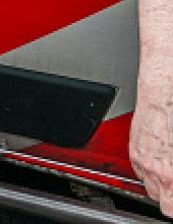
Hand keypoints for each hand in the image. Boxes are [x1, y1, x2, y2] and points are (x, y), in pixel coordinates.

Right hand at [132, 83, 172, 214]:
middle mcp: (153, 170)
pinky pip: (139, 170)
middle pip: (160, 199)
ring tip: (168, 172)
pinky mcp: (133, 150)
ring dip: (158, 183)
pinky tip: (160, 160)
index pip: (170, 207)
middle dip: (169, 194)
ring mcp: (141, 160)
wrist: (163, 96)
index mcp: (169, 175)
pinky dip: (148, 169)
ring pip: (148, 186)